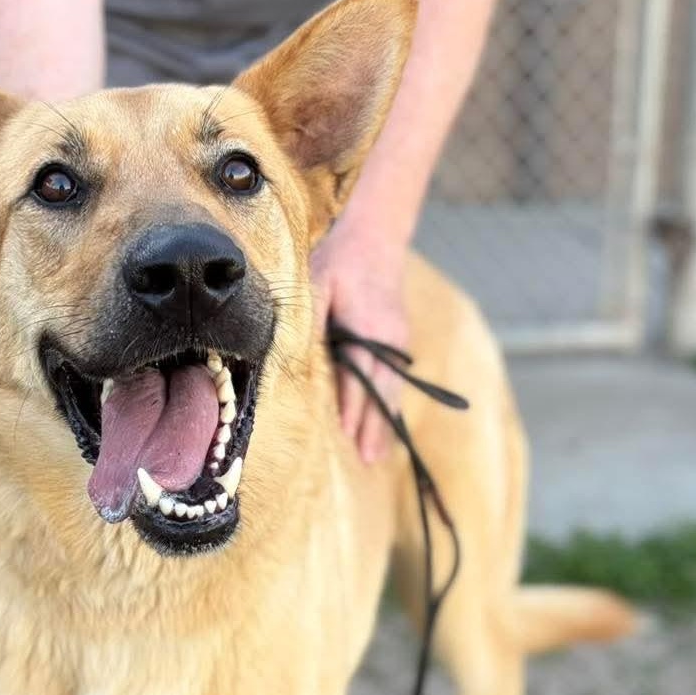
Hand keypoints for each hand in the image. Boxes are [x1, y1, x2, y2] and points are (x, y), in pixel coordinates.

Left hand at [311, 224, 408, 464]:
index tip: (345, 434)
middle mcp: (389, 339)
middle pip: (381, 391)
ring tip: (375, 456)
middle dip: (372, 426)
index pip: (359, 375)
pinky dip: (389, 408)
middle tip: (365, 460)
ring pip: (392, 391)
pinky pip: (394, 383)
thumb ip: (311, 317)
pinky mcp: (398, 343)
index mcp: (369, 326)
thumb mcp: (318, 279)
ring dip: (384, 424)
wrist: (376, 234)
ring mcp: (398, 342)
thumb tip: (297, 353)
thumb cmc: (340, 257)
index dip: (352, 406)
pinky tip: (384, 429)